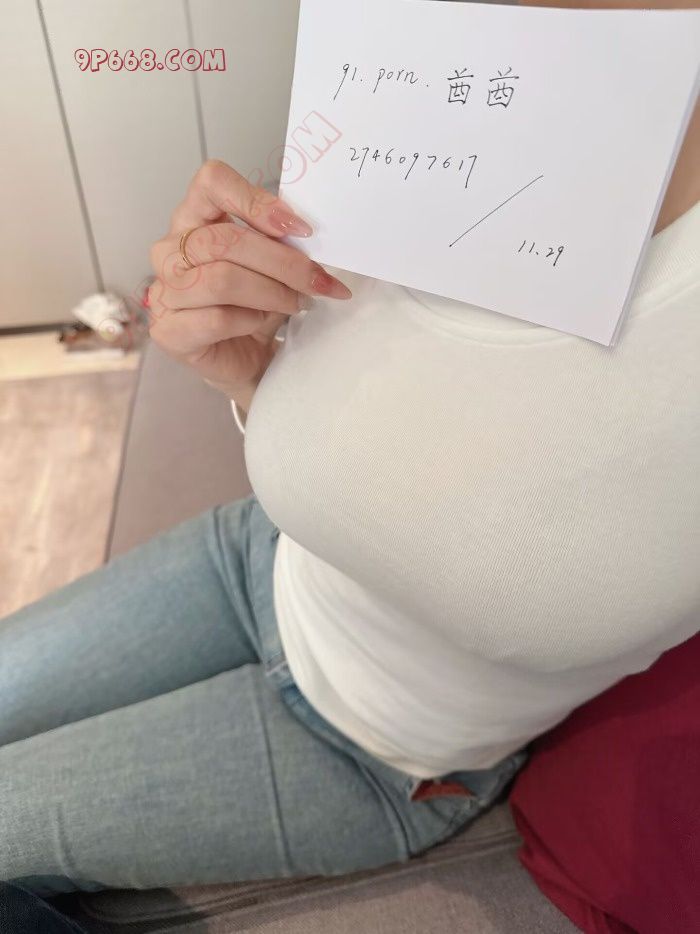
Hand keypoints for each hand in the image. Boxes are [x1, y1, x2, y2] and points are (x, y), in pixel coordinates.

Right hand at [147, 159, 350, 401]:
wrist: (245, 359)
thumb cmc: (254, 305)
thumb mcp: (272, 265)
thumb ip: (280, 242)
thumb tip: (306, 233)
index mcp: (194, 219)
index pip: (211, 182)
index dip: (255, 201)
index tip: (298, 229)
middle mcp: (170, 250)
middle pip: (225, 240)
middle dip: (282, 261)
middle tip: (316, 280)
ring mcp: (165, 291)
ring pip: (222, 280)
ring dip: (271, 293)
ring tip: (296, 303)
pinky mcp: (169, 331)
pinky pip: (217, 318)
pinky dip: (250, 321)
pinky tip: (261, 323)